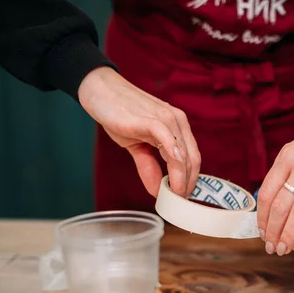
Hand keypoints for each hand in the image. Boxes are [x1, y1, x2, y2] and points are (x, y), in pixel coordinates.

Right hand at [78, 66, 200, 197]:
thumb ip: (149, 166)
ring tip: (175, 196)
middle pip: (192, 159)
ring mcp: (167, 119)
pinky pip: (169, 143)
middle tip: (180, 201)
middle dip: (189, 183)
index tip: (185, 197)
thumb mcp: (137, 145)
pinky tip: (171, 180)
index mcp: (178, 127)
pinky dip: (173, 163)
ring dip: (181, 179)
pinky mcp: (152, 120)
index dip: (192, 180)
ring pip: (183, 155)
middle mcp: (177, 122)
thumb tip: (157, 191)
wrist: (100, 91)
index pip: (193, 157)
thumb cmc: (120, 115)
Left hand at [257, 107, 293, 255]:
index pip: (268, 193)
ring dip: (292, 233)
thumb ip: (286, 171)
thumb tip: (273, 202)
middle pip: (282, 205)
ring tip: (287, 248)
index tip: (262, 234)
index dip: (263, 218)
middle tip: (273, 248)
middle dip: (274, 231)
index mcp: (288, 157)